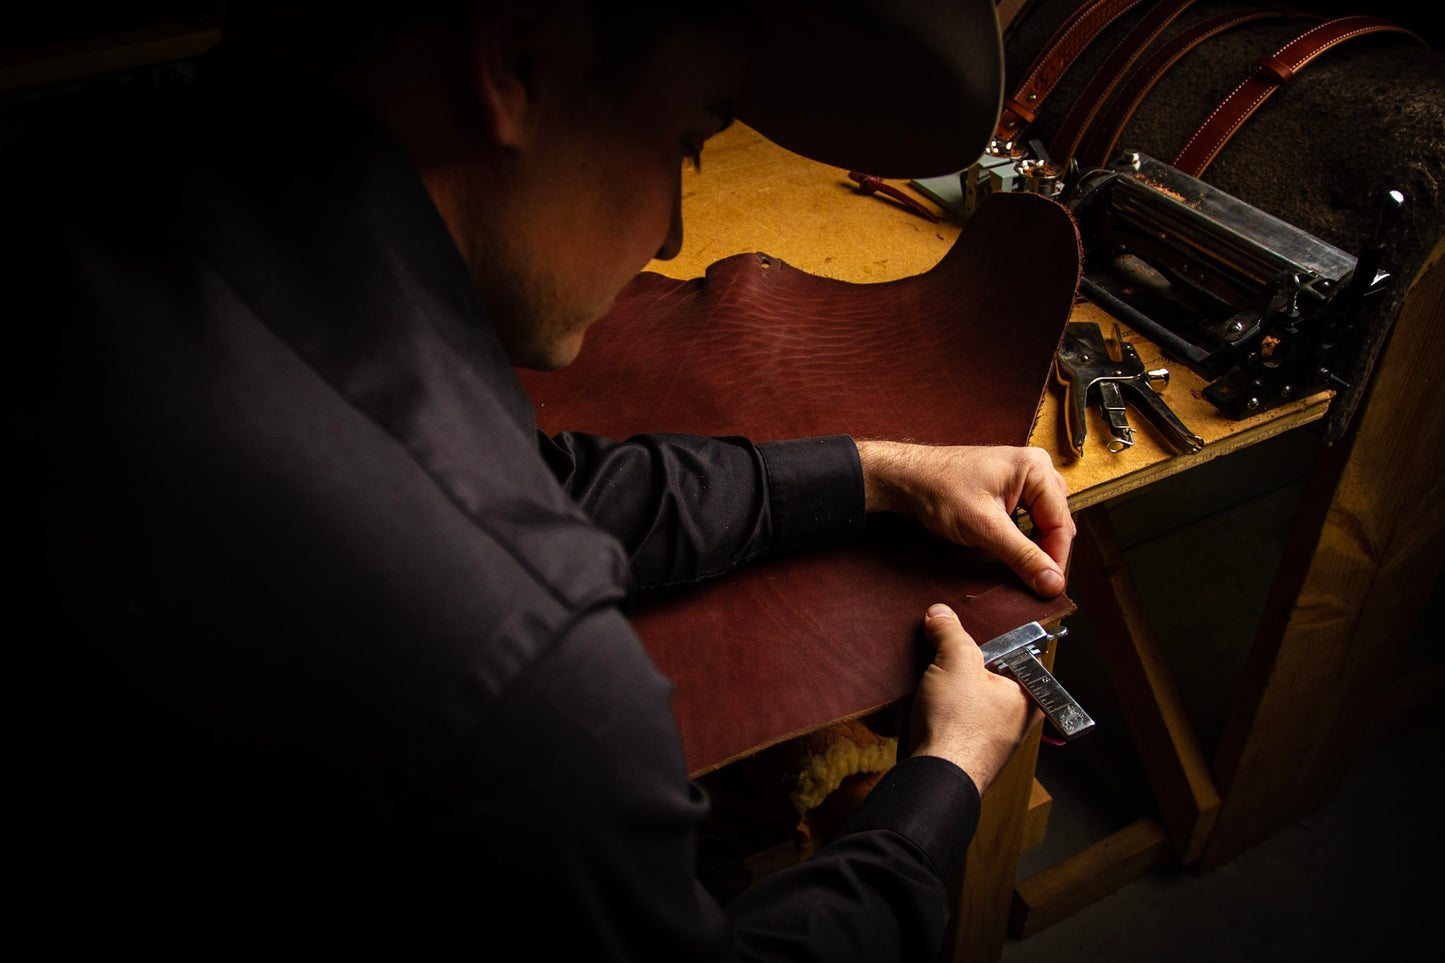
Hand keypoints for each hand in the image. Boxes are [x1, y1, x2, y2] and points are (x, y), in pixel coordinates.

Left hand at [855, 440, 1073, 596]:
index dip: (1056, 559)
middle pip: (1054, 524)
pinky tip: (999, 551)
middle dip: (1041, 553)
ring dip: (1027, 548)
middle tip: (1030, 581)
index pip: (1061, 523)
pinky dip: (1015, 540)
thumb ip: (1022, 556)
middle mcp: (1035, 470)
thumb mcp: (984, 528)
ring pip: (1039, 526)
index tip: (1050, 587)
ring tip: (1009, 564)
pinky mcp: (1008, 492)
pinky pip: (1024, 522)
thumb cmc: (938, 490)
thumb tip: (1052, 582)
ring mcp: (1022, 480)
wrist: (905, 480)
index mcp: (1036, 468)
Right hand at [909, 604, 1039, 793]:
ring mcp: (990, 738)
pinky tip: (919, 709)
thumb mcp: (955, 663)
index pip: (1012, 652)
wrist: (934, 778)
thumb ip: (951, 632)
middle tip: (940, 656)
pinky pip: (949, 718)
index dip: (984, 637)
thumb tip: (941, 614)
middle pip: (984, 674)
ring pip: (963, 697)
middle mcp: (1016, 719)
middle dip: (957, 664)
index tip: (961, 631)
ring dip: (941, 689)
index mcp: (1028, 696)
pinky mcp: (965, 750)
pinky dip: (934, 711)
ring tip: (927, 686)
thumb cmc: (958, 726)